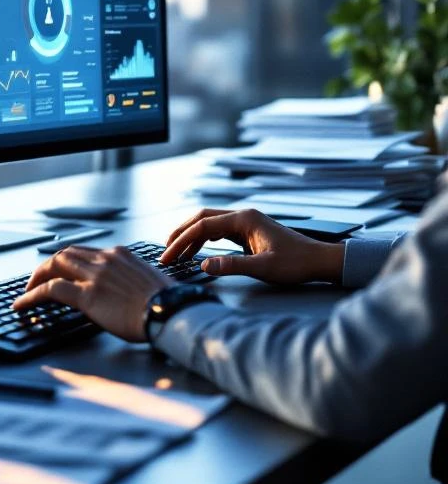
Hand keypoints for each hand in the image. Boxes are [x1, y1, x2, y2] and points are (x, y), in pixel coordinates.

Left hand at [11, 246, 173, 341]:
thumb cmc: (167, 303)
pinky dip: (32, 296)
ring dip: (36, 279)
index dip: (67, 261)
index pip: (84, 252)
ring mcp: (94, 275)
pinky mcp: (87, 295)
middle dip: (47, 267)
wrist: (172, 312)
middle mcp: (104, 259)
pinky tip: (22, 305)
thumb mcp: (147, 281)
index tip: (59, 270)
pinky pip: (50, 290)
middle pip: (64, 254)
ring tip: (26, 292)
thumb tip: (122, 290)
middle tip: (36, 281)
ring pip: (53, 266)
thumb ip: (129, 278)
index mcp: (119, 254)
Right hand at [161, 208, 344, 284]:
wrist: (319, 261)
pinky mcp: (247, 231)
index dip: (182, 241)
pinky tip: (197, 253)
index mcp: (244, 219)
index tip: (168, 256)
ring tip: (176, 254)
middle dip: (180, 234)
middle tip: (165, 251)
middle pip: (201, 218)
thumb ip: (233, 265)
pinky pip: (218, 231)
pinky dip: (203, 240)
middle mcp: (242, 216)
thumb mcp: (264, 268)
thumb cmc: (296, 263)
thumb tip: (204, 265)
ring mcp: (245, 222)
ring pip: (208, 223)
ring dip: (190, 237)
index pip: (202, 225)